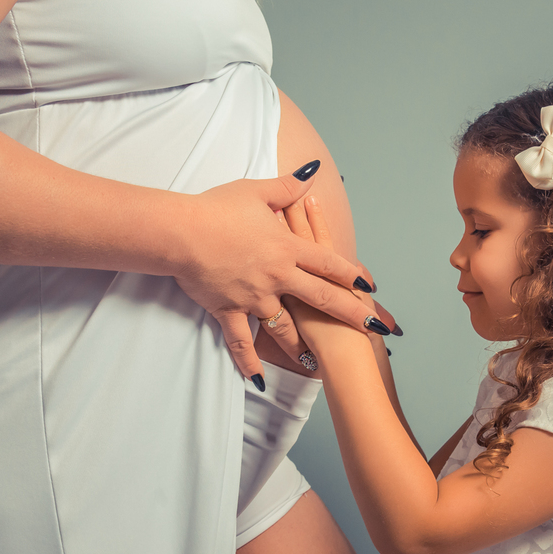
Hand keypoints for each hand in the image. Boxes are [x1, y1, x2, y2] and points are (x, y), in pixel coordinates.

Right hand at [173, 162, 378, 381]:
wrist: (181, 231)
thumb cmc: (216, 208)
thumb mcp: (256, 191)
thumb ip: (286, 187)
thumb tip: (311, 174)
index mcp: (286, 248)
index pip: (327, 263)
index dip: (350, 274)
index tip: (369, 286)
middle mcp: (276, 276)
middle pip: (320, 298)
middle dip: (349, 314)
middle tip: (371, 328)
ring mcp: (253, 297)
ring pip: (284, 328)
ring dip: (301, 345)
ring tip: (316, 360)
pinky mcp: (228, 309)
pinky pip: (240, 341)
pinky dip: (249, 362)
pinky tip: (258, 379)